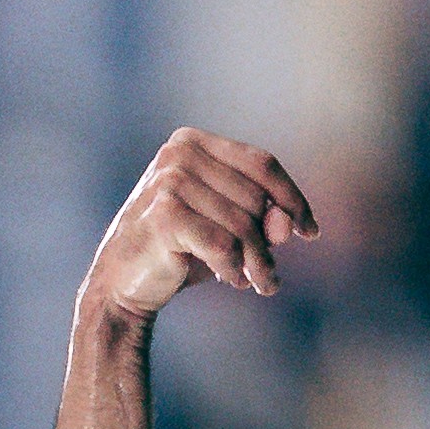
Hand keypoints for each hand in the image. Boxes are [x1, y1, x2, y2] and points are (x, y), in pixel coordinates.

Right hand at [83, 128, 318, 316]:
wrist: (119, 285)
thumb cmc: (179, 252)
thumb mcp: (228, 233)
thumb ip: (262, 221)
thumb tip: (287, 222)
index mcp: (192, 142)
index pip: (262, 164)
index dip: (292, 197)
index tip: (310, 231)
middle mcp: (178, 153)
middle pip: (256, 197)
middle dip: (270, 243)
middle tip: (270, 277)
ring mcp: (169, 181)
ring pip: (243, 224)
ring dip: (258, 262)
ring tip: (261, 285)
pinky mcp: (164, 215)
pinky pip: (224, 245)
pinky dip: (233, 268)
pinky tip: (232, 281)